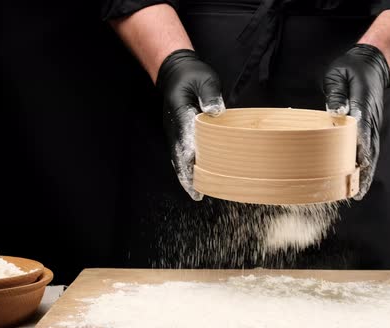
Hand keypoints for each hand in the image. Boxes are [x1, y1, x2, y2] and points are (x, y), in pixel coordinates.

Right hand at [156, 49, 225, 200]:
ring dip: (186, 176)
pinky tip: (194, 179)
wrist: (174, 71)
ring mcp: (174, 131)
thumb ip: (210, 95)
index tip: (196, 171)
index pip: (186, 138)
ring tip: (196, 193)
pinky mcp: (177, 133)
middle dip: (187, 175)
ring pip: (178, 158)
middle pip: (179, 155)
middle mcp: (174, 126)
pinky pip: (180, 154)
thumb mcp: (205, 79)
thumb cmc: (191, 75)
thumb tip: (215, 112)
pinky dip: (186, 168)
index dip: (191, 156)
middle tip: (196, 194)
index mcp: (181, 113)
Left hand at [323, 44, 389, 199]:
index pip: (362, 127)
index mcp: (364, 102)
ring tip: (358, 192)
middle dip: (365, 169)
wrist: (373, 64)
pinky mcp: (370, 127)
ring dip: (366, 171)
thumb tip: (335, 113)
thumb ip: (336, 93)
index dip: (361, 145)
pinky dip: (365, 164)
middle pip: (370, 146)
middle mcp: (371, 116)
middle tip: (357, 189)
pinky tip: (359, 179)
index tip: (359, 161)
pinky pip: (369, 148)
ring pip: (372, 151)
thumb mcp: (338, 75)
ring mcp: (373, 123)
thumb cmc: (351, 69)